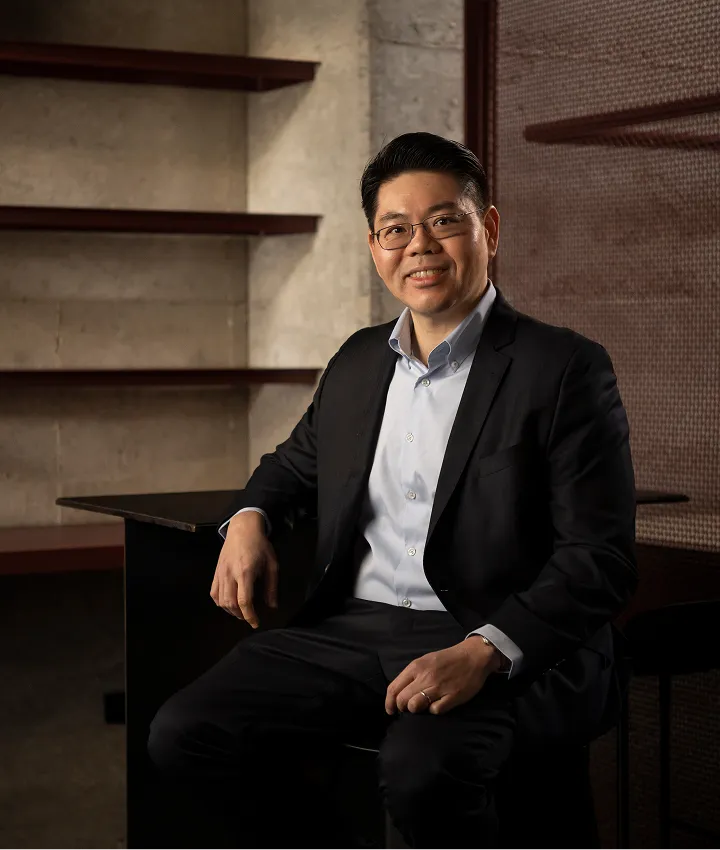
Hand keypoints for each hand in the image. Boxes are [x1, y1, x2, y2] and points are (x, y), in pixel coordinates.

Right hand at [210, 512, 277, 628]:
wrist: (243, 529)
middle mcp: (230, 574)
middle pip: (230, 604)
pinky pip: (214, 593)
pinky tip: (229, 603)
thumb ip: (272, 587)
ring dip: (230, 611)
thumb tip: (272, 606)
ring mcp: (220, 573)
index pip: (244, 601)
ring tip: (241, 611)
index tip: (255, 623)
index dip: (250, 615)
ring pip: (220, 600)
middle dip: (240, 615)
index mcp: (245, 572)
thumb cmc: (260, 545)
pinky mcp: (215, 572)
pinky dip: (220, 602)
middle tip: (249, 616)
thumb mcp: (272, 564)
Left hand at [385, 637, 502, 715]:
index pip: (394, 688)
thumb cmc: (447, 659)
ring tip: (423, 706)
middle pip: (402, 700)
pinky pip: (435, 710)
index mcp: (416, 667)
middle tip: (409, 708)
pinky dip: (434, 710)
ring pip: (415, 706)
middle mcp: (425, 677)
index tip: (391, 710)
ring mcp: (439, 687)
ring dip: (416, 710)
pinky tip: (438, 704)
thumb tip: (399, 693)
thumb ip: (412, 675)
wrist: (473, 656)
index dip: (389, 703)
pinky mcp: (452, 696)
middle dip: (402, 707)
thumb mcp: (425, 661)